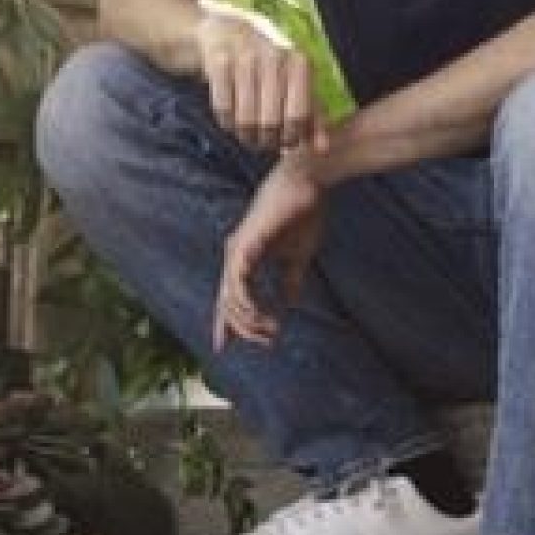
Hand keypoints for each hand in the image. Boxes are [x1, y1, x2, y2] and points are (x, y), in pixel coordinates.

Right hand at [196, 1, 319, 153]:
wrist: (228, 34)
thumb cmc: (269, 67)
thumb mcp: (296, 85)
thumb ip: (312, 117)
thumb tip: (322, 149)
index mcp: (299, 63)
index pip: (298, 117)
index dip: (291, 137)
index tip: (286, 141)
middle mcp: (274, 57)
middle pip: (271, 123)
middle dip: (267, 141)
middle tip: (265, 142)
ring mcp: (245, 58)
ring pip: (245, 120)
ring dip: (246, 136)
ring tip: (249, 135)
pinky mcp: (219, 63)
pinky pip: (223, 110)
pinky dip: (227, 123)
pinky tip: (232, 120)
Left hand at [214, 155, 328, 350]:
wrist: (308, 186)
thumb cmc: (302, 215)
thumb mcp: (297, 257)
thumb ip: (291, 280)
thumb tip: (289, 303)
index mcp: (245, 260)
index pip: (230, 298)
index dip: (228, 324)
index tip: (226, 348)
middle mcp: (235, 257)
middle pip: (226, 304)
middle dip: (242, 329)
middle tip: (268, 341)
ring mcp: (237, 251)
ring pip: (229, 298)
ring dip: (249, 320)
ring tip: (271, 329)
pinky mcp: (244, 245)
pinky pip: (236, 283)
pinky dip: (247, 303)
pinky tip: (260, 315)